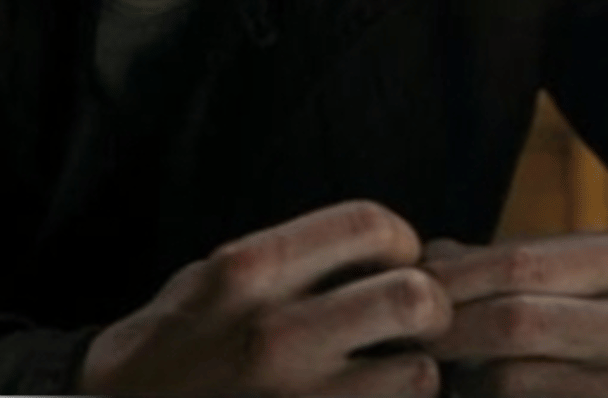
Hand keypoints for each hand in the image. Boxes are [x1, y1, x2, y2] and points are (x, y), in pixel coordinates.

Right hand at [77, 199, 451, 395]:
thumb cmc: (179, 337)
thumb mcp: (220, 273)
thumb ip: (292, 256)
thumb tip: (379, 247)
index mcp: (251, 268)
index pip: (368, 226)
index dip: (398, 238)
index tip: (393, 255)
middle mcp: (278, 332)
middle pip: (414, 298)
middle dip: (428, 301)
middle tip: (412, 312)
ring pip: (419, 373)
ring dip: (414, 368)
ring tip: (388, 364)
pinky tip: (367, 396)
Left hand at [422, 233, 607, 397]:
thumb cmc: (582, 315)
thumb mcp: (554, 273)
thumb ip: (487, 262)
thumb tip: (414, 267)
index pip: (518, 262)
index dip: (452, 278)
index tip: (405, 288)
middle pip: (515, 321)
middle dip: (450, 329)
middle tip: (408, 335)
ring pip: (512, 381)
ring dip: (462, 377)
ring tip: (432, 368)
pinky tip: (466, 392)